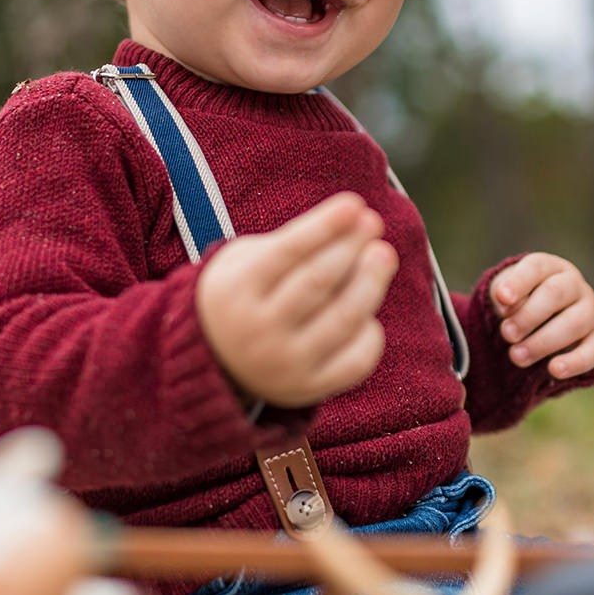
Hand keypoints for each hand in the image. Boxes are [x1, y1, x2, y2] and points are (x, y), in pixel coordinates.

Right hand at [196, 192, 398, 407]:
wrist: (210, 363)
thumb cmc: (240, 294)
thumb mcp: (242, 261)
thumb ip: (290, 242)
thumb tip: (354, 220)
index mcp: (234, 291)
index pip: (288, 252)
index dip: (324, 226)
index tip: (354, 204)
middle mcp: (257, 331)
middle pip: (318, 282)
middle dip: (350, 248)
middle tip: (373, 223)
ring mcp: (283, 364)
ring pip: (342, 319)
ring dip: (370, 282)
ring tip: (383, 255)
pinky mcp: (306, 389)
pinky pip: (354, 362)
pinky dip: (369, 335)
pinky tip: (369, 314)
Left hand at [490, 253, 593, 378]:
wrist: (541, 323)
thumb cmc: (520, 303)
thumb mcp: (507, 296)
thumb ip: (505, 298)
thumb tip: (507, 306)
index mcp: (549, 268)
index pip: (535, 267)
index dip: (518, 282)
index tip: (502, 298)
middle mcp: (574, 285)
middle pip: (555, 293)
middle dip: (528, 316)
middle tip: (506, 334)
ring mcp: (589, 311)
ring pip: (574, 323)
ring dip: (543, 342)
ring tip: (516, 357)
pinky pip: (593, 351)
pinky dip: (575, 362)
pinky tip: (554, 370)